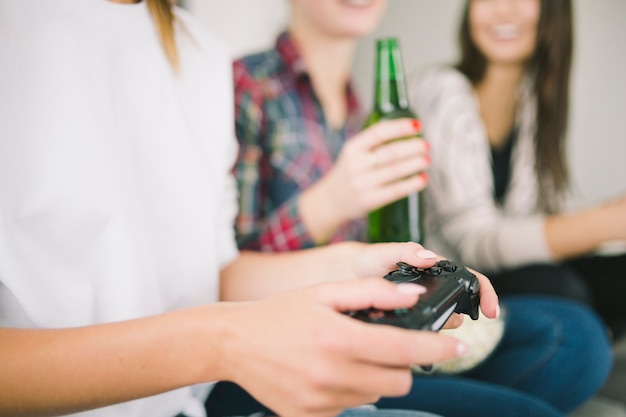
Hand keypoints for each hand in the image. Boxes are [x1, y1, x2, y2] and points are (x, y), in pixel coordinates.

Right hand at [217, 279, 467, 416]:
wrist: (235, 343)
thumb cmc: (281, 312)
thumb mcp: (325, 291)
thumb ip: (372, 292)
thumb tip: (414, 296)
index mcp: (339, 339)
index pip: (405, 349)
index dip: (438, 348)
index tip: (458, 345)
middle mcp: (332, 375)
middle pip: (399, 381)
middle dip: (404, 363)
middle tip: (387, 346)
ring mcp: (321, 402)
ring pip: (375, 396)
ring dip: (375, 377)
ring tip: (349, 355)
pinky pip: (349, 407)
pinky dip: (351, 391)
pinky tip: (329, 372)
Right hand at [299, 119, 428, 242]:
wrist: (331, 201)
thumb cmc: (349, 173)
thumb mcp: (353, 153)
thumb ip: (374, 143)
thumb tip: (408, 132)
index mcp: (352, 148)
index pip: (378, 133)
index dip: (400, 127)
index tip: (417, 125)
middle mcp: (356, 165)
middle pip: (390, 152)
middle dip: (412, 147)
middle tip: (426, 145)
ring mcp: (362, 184)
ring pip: (395, 170)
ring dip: (415, 163)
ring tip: (427, 159)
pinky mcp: (369, 200)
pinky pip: (395, 191)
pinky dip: (412, 184)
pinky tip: (423, 179)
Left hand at [331, 241, 499, 321]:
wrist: (339, 277)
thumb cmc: (365, 261)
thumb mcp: (383, 252)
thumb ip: (406, 251)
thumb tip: (431, 257)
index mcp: (432, 269)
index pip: (468, 279)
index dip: (484, 293)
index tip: (490, 310)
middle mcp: (430, 289)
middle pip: (459, 303)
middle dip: (464, 314)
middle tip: (453, 322)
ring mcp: (420, 306)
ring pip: (444, 320)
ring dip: (443, 326)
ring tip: (428, 328)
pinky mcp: (407, 322)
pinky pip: (424, 331)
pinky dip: (423, 336)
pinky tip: (413, 340)